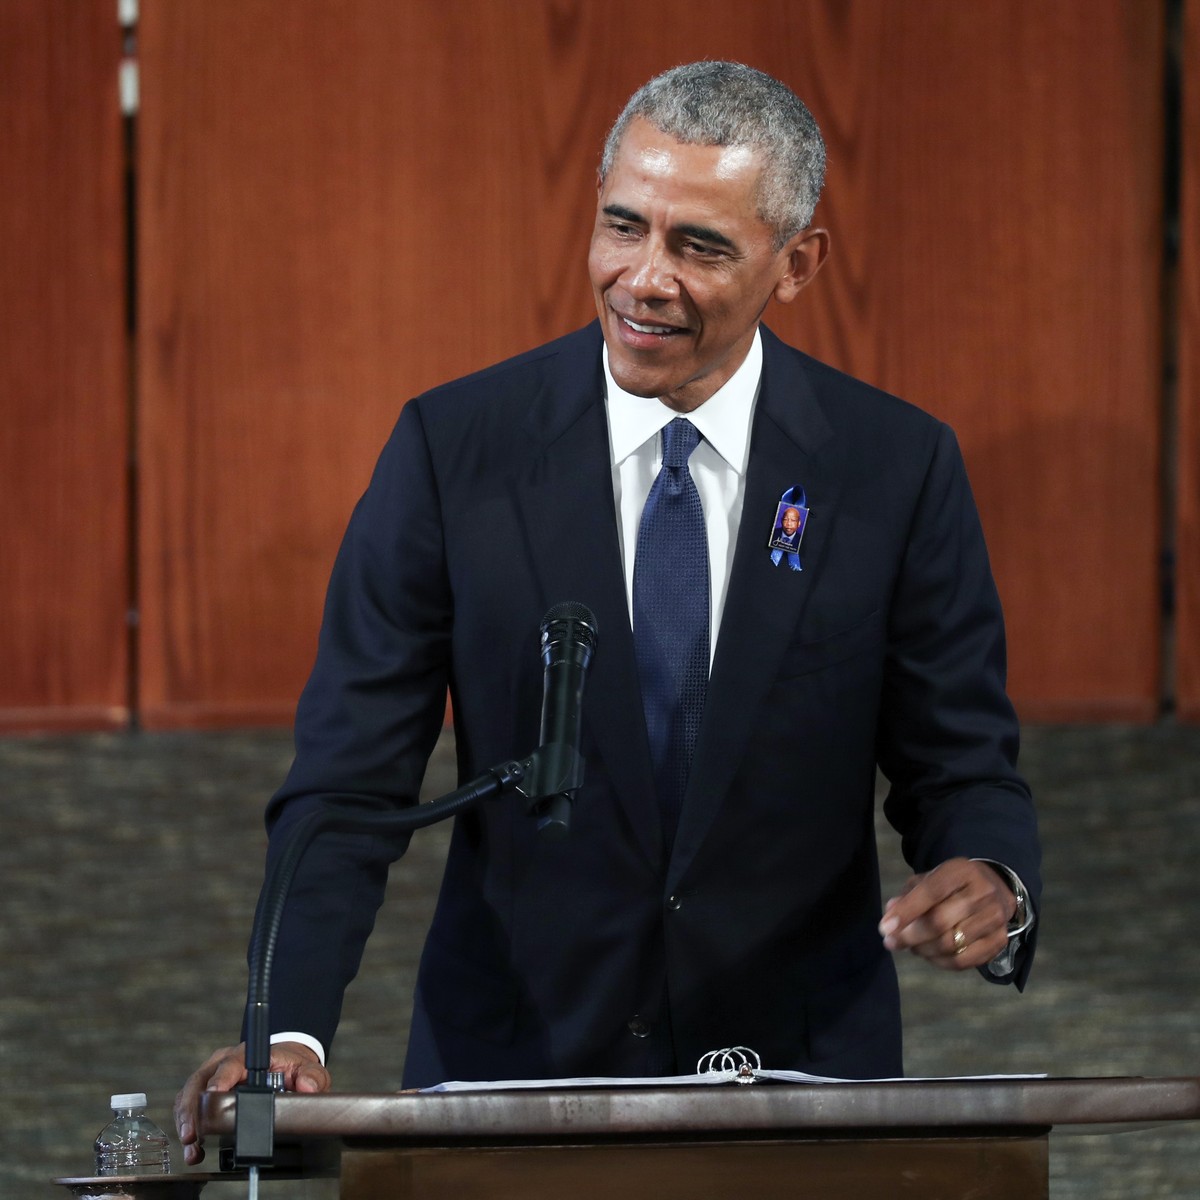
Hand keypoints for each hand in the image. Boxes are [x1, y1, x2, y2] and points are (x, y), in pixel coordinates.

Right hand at [174, 1040, 330, 1165]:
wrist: (286, 1063)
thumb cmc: (292, 1065)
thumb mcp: (307, 1068)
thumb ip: (311, 1076)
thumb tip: (307, 1086)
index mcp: (247, 1054)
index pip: (229, 1063)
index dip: (219, 1079)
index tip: (214, 1096)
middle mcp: (224, 1061)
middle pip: (200, 1081)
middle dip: (193, 1109)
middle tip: (193, 1136)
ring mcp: (212, 1074)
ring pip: (189, 1094)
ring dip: (187, 1122)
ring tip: (192, 1149)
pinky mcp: (206, 1089)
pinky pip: (189, 1104)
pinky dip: (187, 1124)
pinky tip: (193, 1146)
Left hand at [878, 858, 1015, 970]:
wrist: (995, 889)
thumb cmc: (954, 885)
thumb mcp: (931, 878)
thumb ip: (909, 894)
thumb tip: (891, 912)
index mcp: (961, 871)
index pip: (931, 892)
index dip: (906, 911)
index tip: (885, 927)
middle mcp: (982, 893)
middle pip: (940, 922)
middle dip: (910, 936)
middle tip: (891, 942)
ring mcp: (994, 919)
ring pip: (951, 945)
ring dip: (923, 950)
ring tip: (910, 946)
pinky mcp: (999, 941)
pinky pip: (964, 961)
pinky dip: (940, 962)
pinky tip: (929, 955)